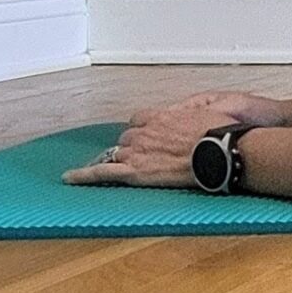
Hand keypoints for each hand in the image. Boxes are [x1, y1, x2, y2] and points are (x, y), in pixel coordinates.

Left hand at [63, 90, 285, 188]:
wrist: (221, 153)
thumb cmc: (221, 136)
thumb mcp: (212, 114)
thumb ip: (197, 115)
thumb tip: (203, 117)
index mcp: (162, 116)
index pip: (140, 120)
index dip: (143, 130)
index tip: (148, 136)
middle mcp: (145, 131)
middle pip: (127, 138)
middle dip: (133, 146)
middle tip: (145, 157)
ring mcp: (138, 151)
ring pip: (117, 153)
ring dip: (119, 160)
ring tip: (122, 169)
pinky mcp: (134, 172)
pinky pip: (101, 172)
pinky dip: (84, 175)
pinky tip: (70, 178)